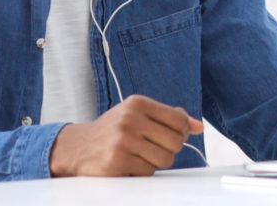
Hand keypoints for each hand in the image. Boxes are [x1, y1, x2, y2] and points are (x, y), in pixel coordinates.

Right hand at [48, 94, 203, 176]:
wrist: (77, 147)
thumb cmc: (115, 130)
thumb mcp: (139, 115)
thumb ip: (169, 118)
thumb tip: (199, 127)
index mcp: (138, 103)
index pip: (180, 120)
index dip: (181, 132)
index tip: (170, 136)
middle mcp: (130, 119)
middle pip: (175, 142)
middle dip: (169, 149)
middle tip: (152, 148)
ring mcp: (122, 140)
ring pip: (165, 159)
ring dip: (156, 162)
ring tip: (140, 156)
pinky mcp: (116, 162)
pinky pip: (148, 172)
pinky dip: (142, 172)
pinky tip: (129, 164)